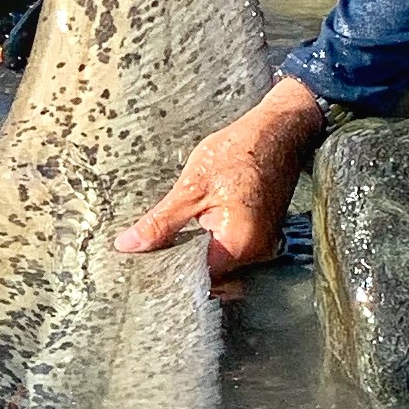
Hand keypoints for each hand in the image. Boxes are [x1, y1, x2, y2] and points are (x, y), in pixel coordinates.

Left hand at [115, 77, 330, 285]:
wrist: (279, 129)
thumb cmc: (240, 150)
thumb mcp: (191, 187)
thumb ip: (160, 223)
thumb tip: (129, 245)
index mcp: (238, 245)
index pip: (195, 279)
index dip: (167, 275)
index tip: (143, 267)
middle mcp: (255, 253)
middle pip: (209, 276)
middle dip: (179, 266)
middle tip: (148, 253)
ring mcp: (261, 245)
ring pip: (218, 264)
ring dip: (193, 254)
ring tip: (168, 238)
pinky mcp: (261, 235)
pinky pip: (229, 250)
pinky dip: (208, 243)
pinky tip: (192, 227)